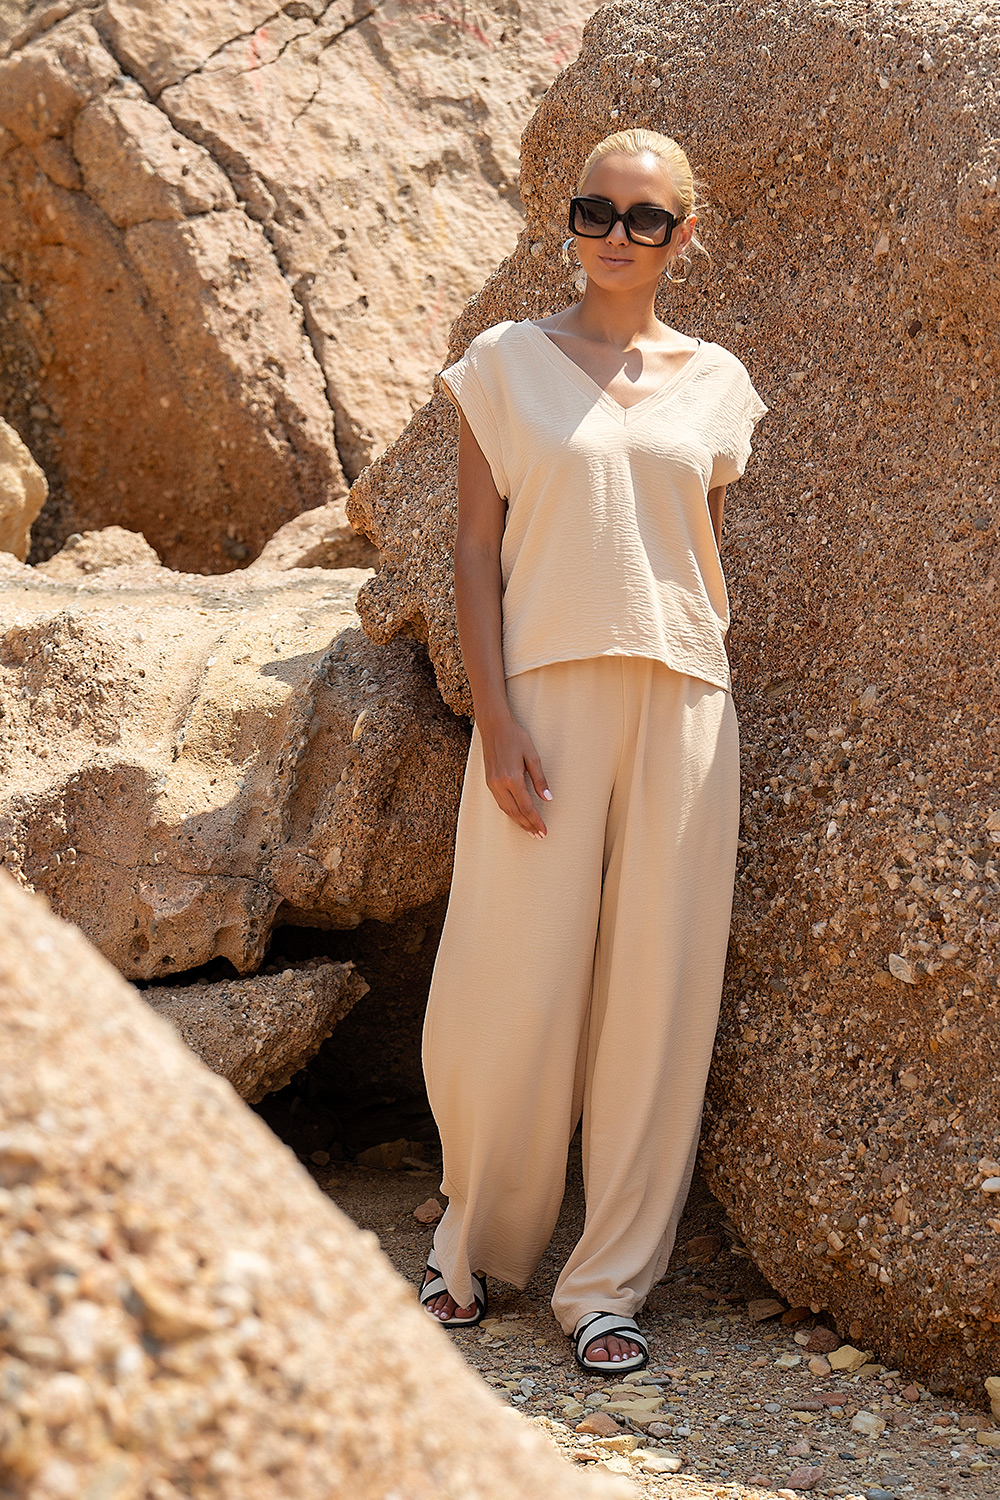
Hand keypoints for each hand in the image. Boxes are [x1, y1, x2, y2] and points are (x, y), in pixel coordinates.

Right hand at [479, 714, 551, 837]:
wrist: (494, 727)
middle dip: (528, 825)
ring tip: (529, 830)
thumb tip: (548, 798)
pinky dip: (510, 812)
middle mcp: (499, 783)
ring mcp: (492, 783)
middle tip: (539, 835)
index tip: (544, 830)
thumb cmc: (516, 738)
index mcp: (512, 778)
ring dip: (518, 822)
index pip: (526, 807)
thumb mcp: (532, 756)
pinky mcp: (489, 781)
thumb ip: (540, 780)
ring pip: (506, 810)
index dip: (535, 820)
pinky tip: (517, 816)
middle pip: (515, 812)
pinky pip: (500, 803)